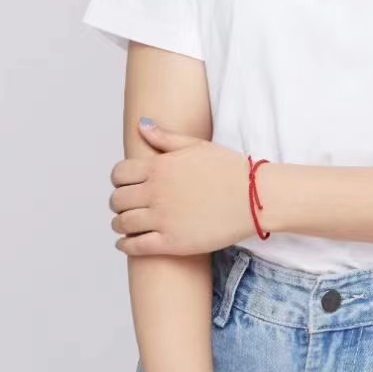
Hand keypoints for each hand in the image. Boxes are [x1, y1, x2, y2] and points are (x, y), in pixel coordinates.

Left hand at [109, 120, 257, 256]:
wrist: (255, 198)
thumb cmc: (230, 170)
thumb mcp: (197, 146)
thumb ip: (165, 137)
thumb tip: (141, 124)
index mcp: (160, 166)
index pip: (119, 174)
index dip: (118, 180)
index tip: (124, 185)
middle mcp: (156, 191)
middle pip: (118, 199)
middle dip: (118, 202)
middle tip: (126, 206)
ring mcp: (163, 218)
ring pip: (122, 223)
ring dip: (119, 224)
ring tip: (124, 225)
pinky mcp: (171, 242)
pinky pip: (135, 246)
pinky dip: (125, 245)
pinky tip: (126, 243)